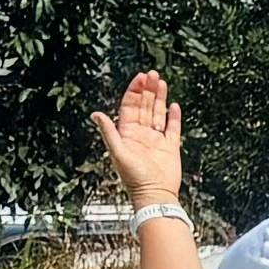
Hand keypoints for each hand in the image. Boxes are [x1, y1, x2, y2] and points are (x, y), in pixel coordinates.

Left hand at [93, 71, 184, 208]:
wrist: (155, 194)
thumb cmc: (134, 177)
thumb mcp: (118, 152)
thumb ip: (109, 132)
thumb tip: (95, 114)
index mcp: (127, 133)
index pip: (130, 107)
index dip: (134, 91)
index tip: (140, 78)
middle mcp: (141, 134)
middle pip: (144, 106)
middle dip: (148, 90)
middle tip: (152, 74)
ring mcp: (156, 139)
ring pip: (157, 113)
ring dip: (159, 98)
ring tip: (162, 82)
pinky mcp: (170, 146)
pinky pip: (172, 128)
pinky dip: (173, 116)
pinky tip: (173, 105)